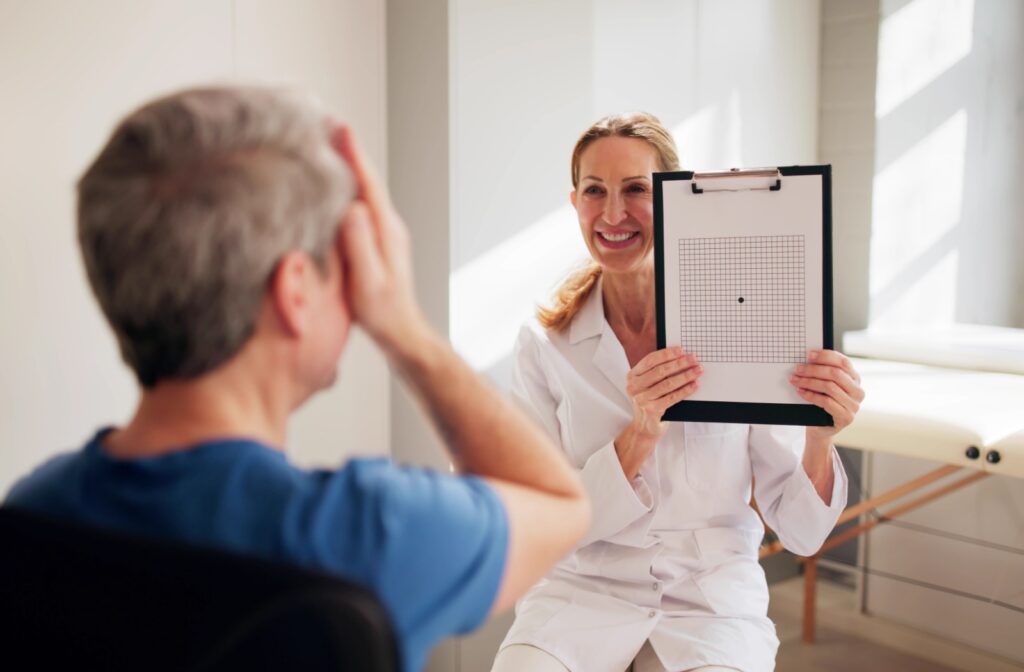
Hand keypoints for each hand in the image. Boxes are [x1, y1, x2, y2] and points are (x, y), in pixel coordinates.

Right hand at [330, 125, 427, 354]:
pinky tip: (334, 189)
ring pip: (365, 192)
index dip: (353, 154)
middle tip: (328, 124)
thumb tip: (353, 209)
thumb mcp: (367, 283)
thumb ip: (360, 246)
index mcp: (386, 231)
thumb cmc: (383, 314)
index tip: (340, 127)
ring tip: (328, 146)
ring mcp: (385, 233)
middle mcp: (389, 226)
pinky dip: (348, 189)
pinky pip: (361, 206)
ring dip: (349, 167)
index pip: (368, 184)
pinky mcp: (377, 242)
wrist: (402, 333)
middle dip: (349, 152)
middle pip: (367, 180)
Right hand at [615, 347, 702, 478]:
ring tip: (698, 371)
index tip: (682, 350)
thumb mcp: (647, 386)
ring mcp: (642, 399)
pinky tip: (695, 385)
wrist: (643, 428)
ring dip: (685, 375)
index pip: (650, 360)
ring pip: (668, 383)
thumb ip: (656, 373)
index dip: (667, 354)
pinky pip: (673, 397)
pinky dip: (685, 390)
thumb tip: (680, 357)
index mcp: (632, 376)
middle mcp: (634, 387)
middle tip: (694, 359)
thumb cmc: (649, 402)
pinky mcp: (652, 410)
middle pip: (660, 371)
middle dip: (679, 363)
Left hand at [790, 349, 863, 439]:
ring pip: (830, 387)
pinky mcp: (846, 417)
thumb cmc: (821, 402)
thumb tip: (807, 358)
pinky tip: (801, 392)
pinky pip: (826, 402)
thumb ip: (822, 372)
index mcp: (854, 378)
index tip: (809, 355)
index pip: (843, 362)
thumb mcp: (824, 385)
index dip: (826, 356)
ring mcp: (854, 405)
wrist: (821, 427)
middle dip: (813, 370)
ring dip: (809, 382)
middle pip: (835, 373)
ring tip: (796, 380)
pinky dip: (811, 395)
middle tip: (797, 369)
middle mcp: (858, 391)